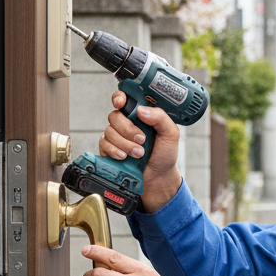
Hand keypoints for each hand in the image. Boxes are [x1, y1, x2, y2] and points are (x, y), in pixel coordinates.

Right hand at [99, 91, 181, 211]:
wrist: (158, 177)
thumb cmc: (164, 154)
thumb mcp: (170, 134)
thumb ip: (160, 118)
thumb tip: (141, 110)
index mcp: (140, 115)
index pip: (125, 100)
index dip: (119, 98)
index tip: (120, 103)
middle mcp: (126, 123)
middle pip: (115, 116)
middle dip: (127, 129)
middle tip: (142, 140)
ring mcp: (116, 136)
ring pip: (109, 131)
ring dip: (125, 143)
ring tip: (139, 153)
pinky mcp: (109, 150)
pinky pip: (104, 144)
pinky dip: (114, 150)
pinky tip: (124, 157)